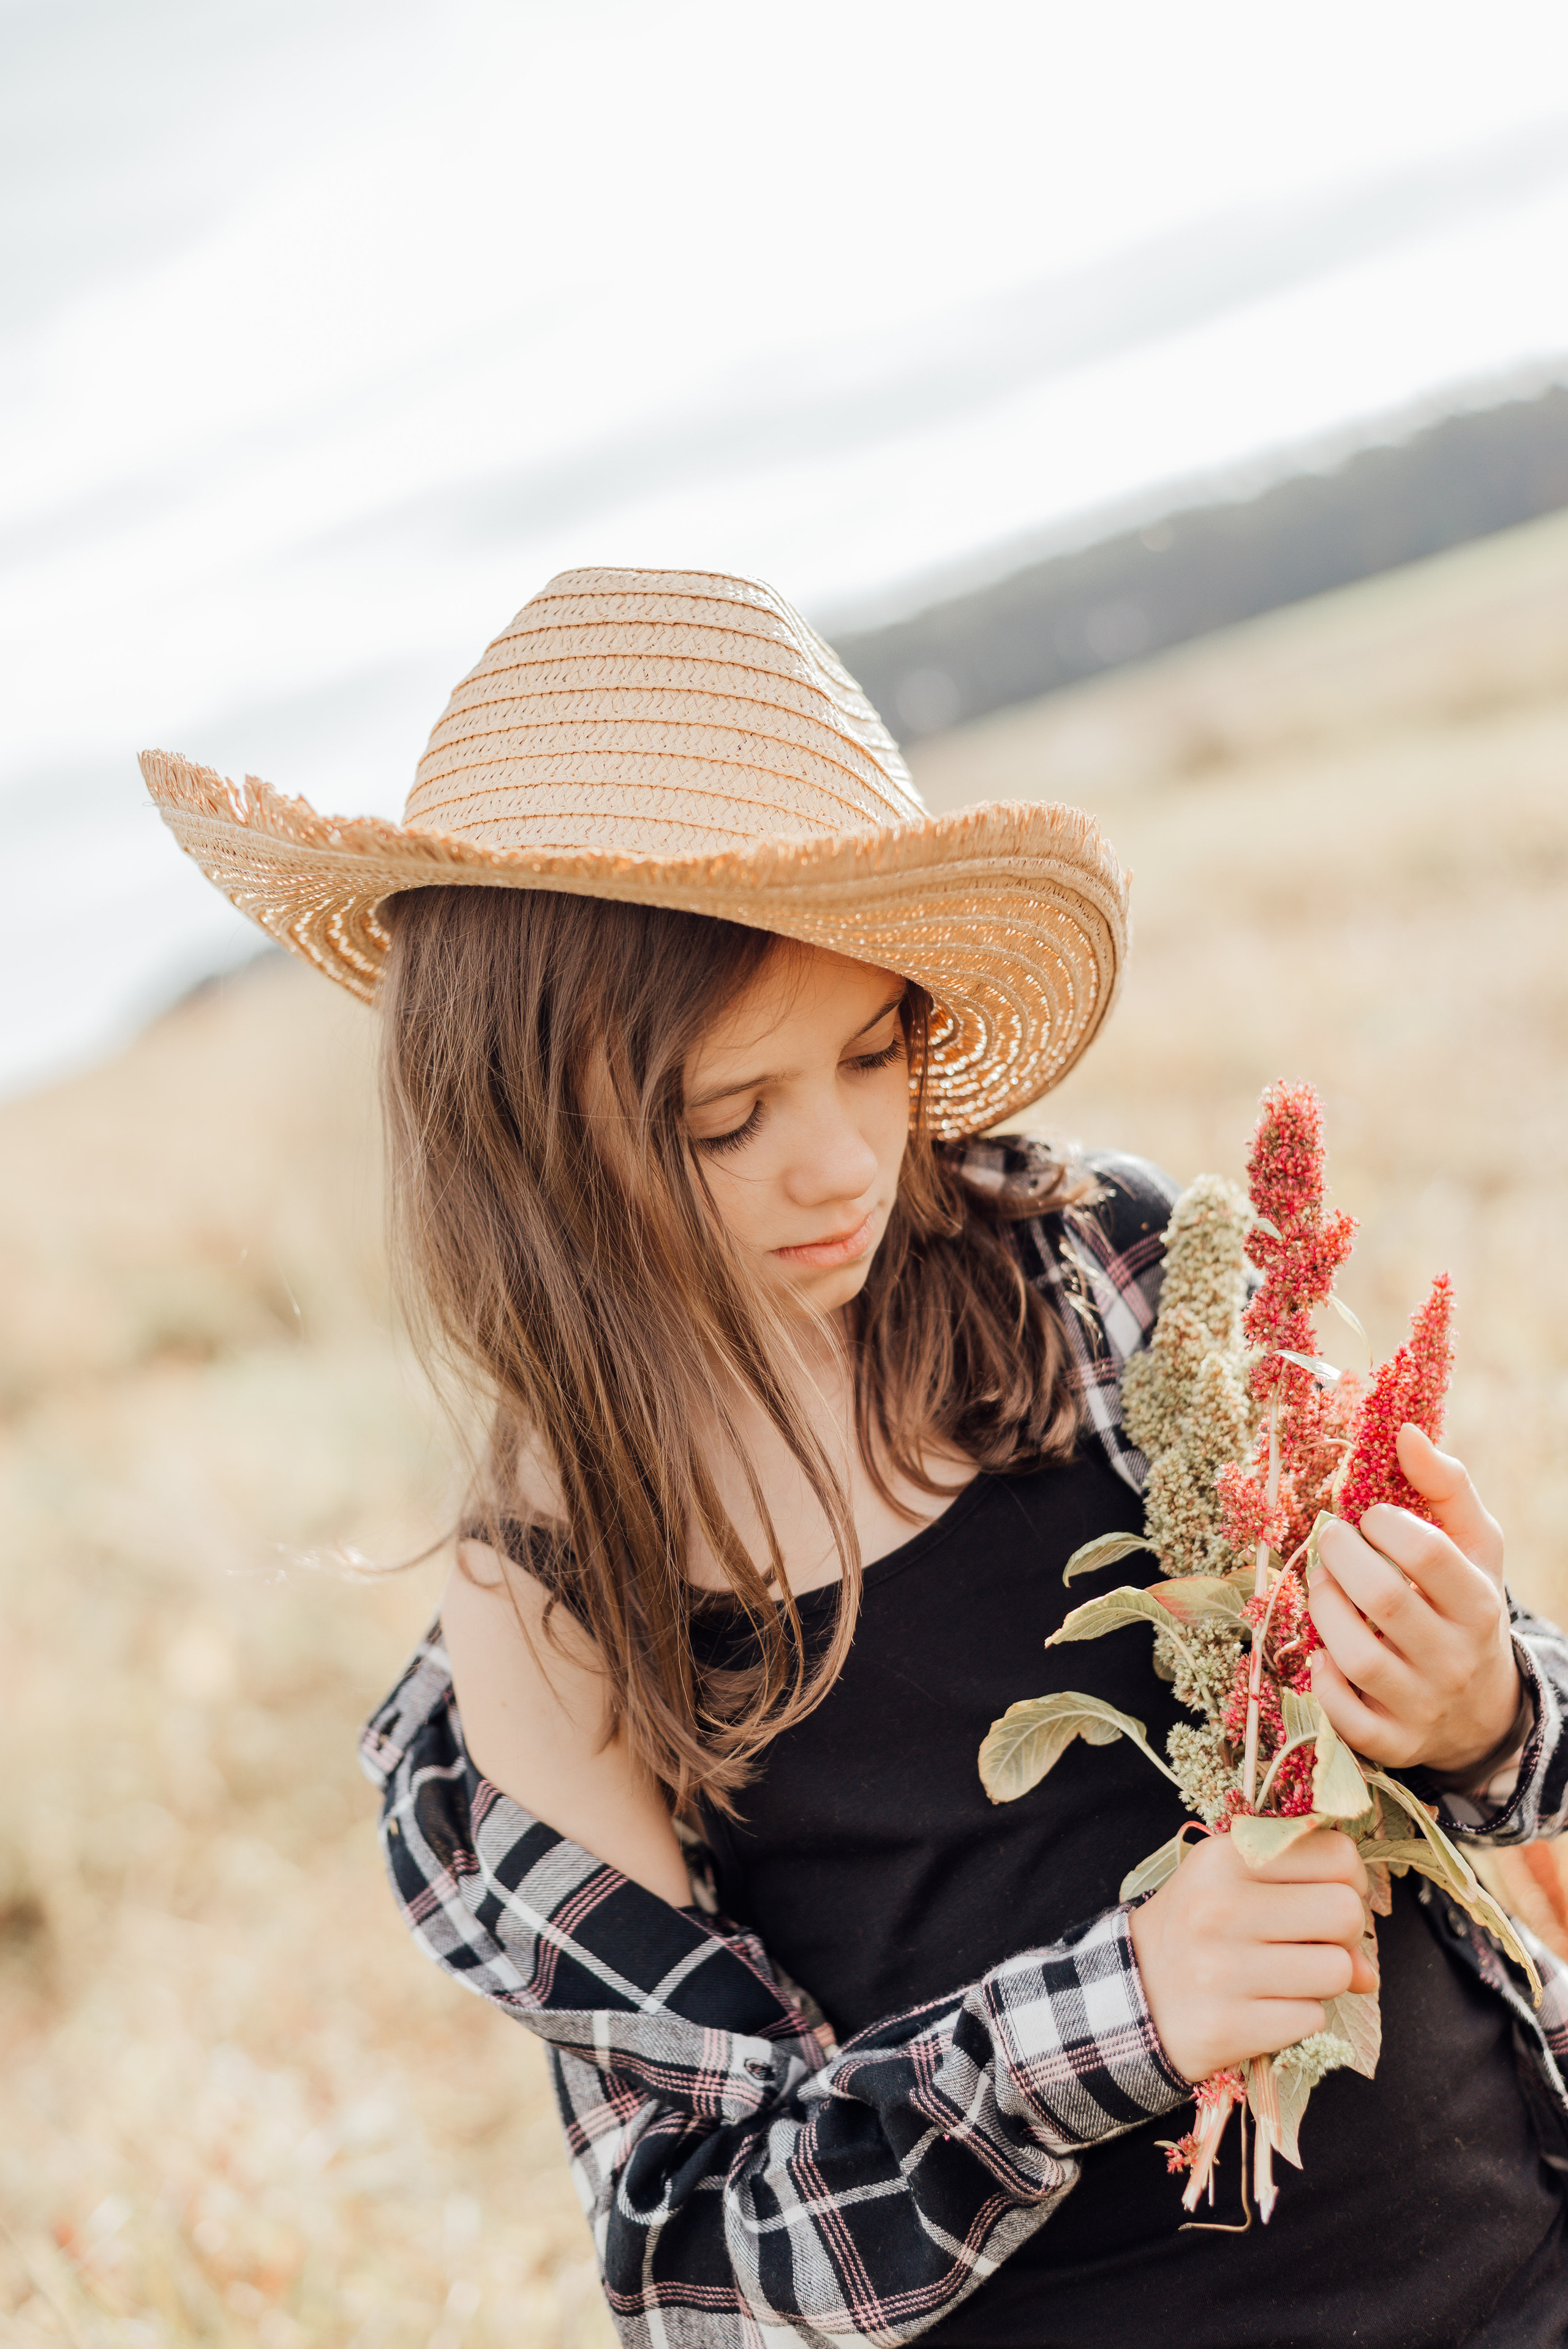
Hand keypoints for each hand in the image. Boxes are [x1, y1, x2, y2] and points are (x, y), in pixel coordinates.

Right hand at [1128, 1827, 1375, 2081]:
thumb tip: (1369, 1967)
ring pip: (1337, 1971)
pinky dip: (1300, 2016)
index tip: (1330, 1897)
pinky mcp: (1228, 2026)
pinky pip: (1312, 2018)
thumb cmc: (1199, 1929)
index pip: (1337, 1856)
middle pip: (1344, 1912)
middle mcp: (1219, 1906)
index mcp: (1225, 1857)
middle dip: (1346, 1935)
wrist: (1135, 1993)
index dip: (1350, 1882)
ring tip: (1288, 1976)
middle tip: (1316, 1942)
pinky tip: (1267, 2007)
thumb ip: (1305, 1895)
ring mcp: (1221, 1969)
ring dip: (1325, 1980)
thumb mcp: (1234, 1884)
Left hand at [1307, 1425, 1521, 1779]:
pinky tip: (1321, 1652)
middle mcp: (1455, 1658)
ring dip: (1323, 1611)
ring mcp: (1424, 1705)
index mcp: (1479, 1603)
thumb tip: (1404, 1430)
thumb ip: (1446, 1486)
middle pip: (1384, 1602)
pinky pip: (1348, 1718)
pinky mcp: (1394, 1743)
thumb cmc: (1465, 1604)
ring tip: (1319, 1583)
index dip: (1387, 1525)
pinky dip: (1324, 1682)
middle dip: (1341, 1560)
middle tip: (1329, 1538)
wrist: (1482, 1706)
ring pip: (1359, 1658)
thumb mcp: (1475, 1546)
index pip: (1430, 1555)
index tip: (1369, 1514)